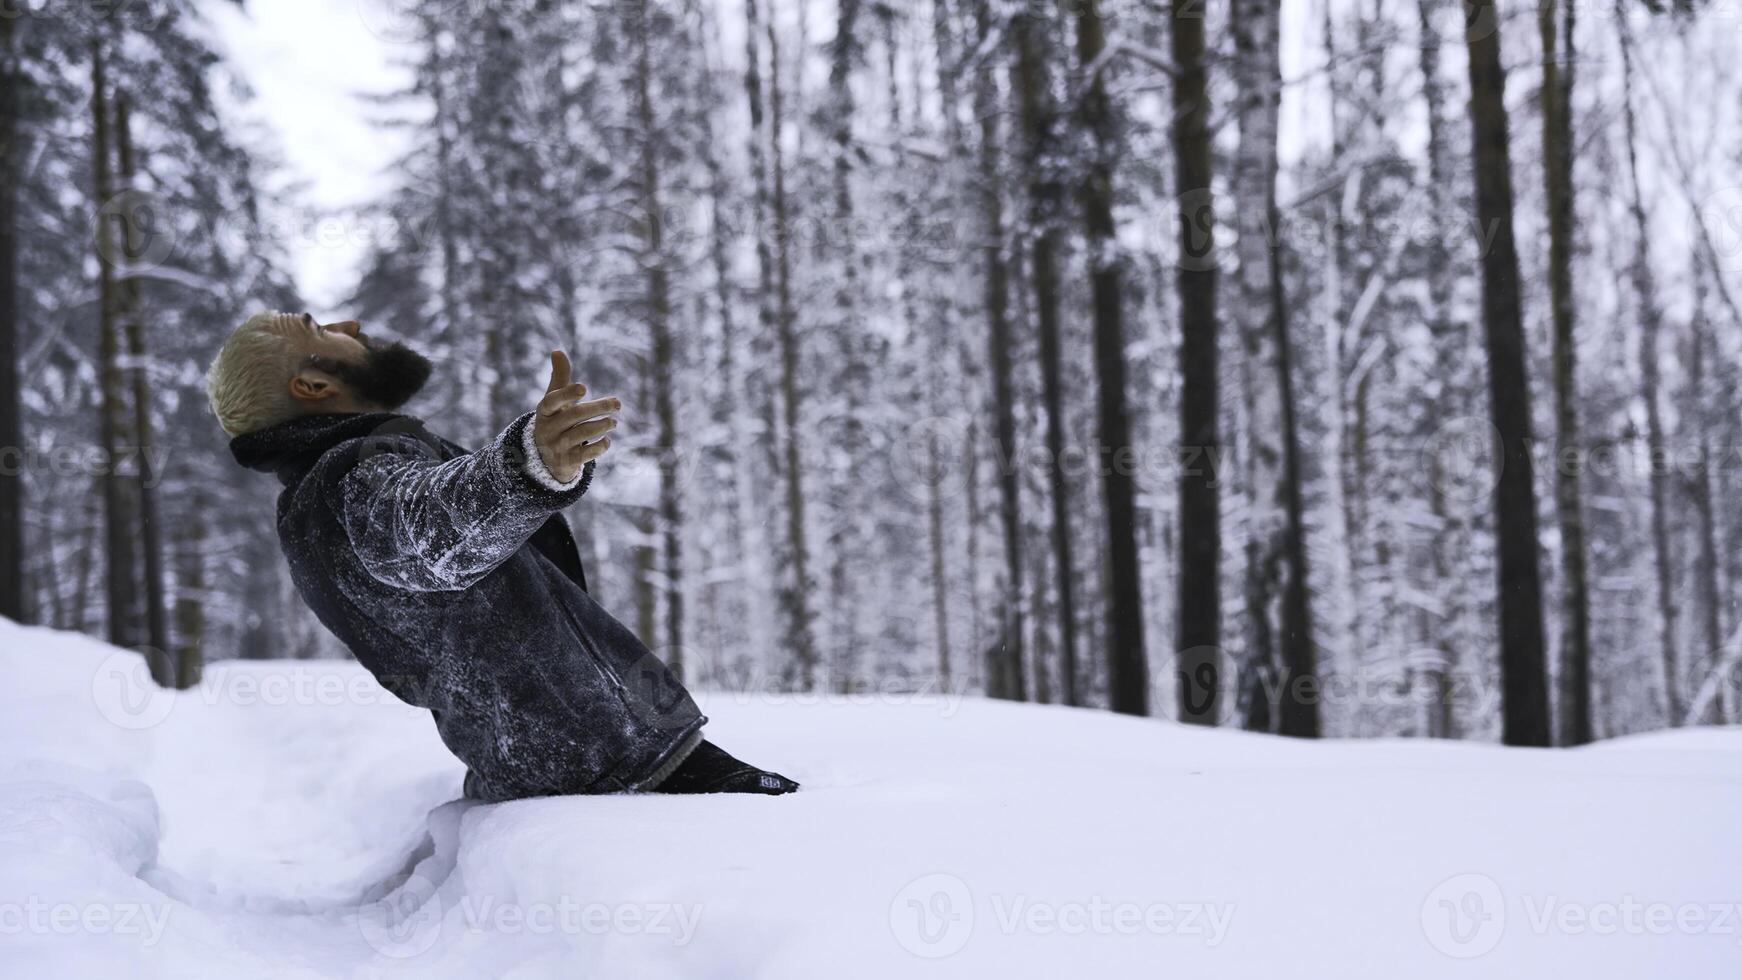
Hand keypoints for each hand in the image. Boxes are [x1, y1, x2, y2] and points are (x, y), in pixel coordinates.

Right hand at [534, 350, 618, 483]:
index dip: (567, 394)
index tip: (584, 387)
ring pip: (581, 435)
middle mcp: (548, 429)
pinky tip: (607, 440)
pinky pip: (585, 455)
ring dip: (601, 426)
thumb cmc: (555, 419)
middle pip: (574, 416)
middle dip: (598, 408)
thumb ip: (559, 377)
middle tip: (617, 404)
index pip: (552, 401)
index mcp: (544, 411)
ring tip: (614, 422)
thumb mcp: (554, 400)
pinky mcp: (567, 462)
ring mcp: (556, 447)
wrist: (545, 456)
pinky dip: (599, 447)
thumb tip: (557, 350)